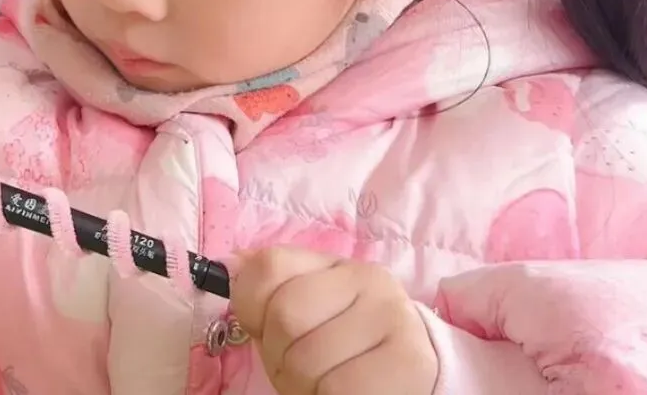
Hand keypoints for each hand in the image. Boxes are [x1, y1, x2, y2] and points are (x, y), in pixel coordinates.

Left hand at [231, 248, 437, 394]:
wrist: (419, 379)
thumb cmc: (348, 350)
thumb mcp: (308, 315)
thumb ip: (269, 289)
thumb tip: (227, 265)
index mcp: (336, 264)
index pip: (268, 266)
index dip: (251, 307)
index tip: (264, 331)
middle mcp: (368, 279)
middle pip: (284, 314)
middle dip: (277, 356)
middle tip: (297, 371)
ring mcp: (391, 317)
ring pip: (307, 359)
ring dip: (301, 386)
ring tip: (322, 384)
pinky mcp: (409, 360)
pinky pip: (336, 388)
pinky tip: (341, 394)